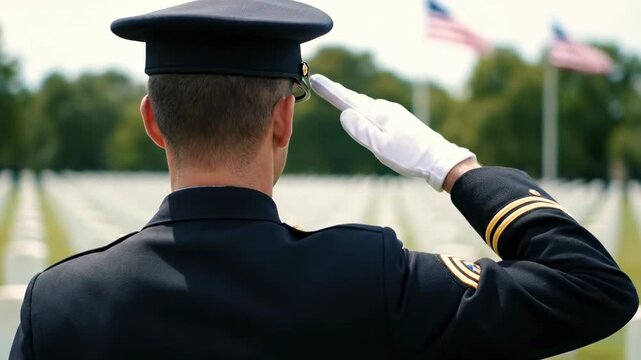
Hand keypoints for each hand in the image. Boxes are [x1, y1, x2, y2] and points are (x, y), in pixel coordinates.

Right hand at [310, 74, 475, 190]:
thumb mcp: (380, 147)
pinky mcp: (402, 120)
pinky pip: (378, 112)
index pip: (349, 100)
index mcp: (379, 114)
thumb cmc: (408, 156)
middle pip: (357, 100)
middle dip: (340, 93)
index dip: (331, 91)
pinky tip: (366, 113)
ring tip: (340, 95)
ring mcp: (395, 113)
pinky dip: (367, 110)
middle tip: (323, 85)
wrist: (439, 159)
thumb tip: (344, 113)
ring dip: (354, 101)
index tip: (316, 79)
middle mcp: (386, 108)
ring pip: (369, 106)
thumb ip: (361, 130)